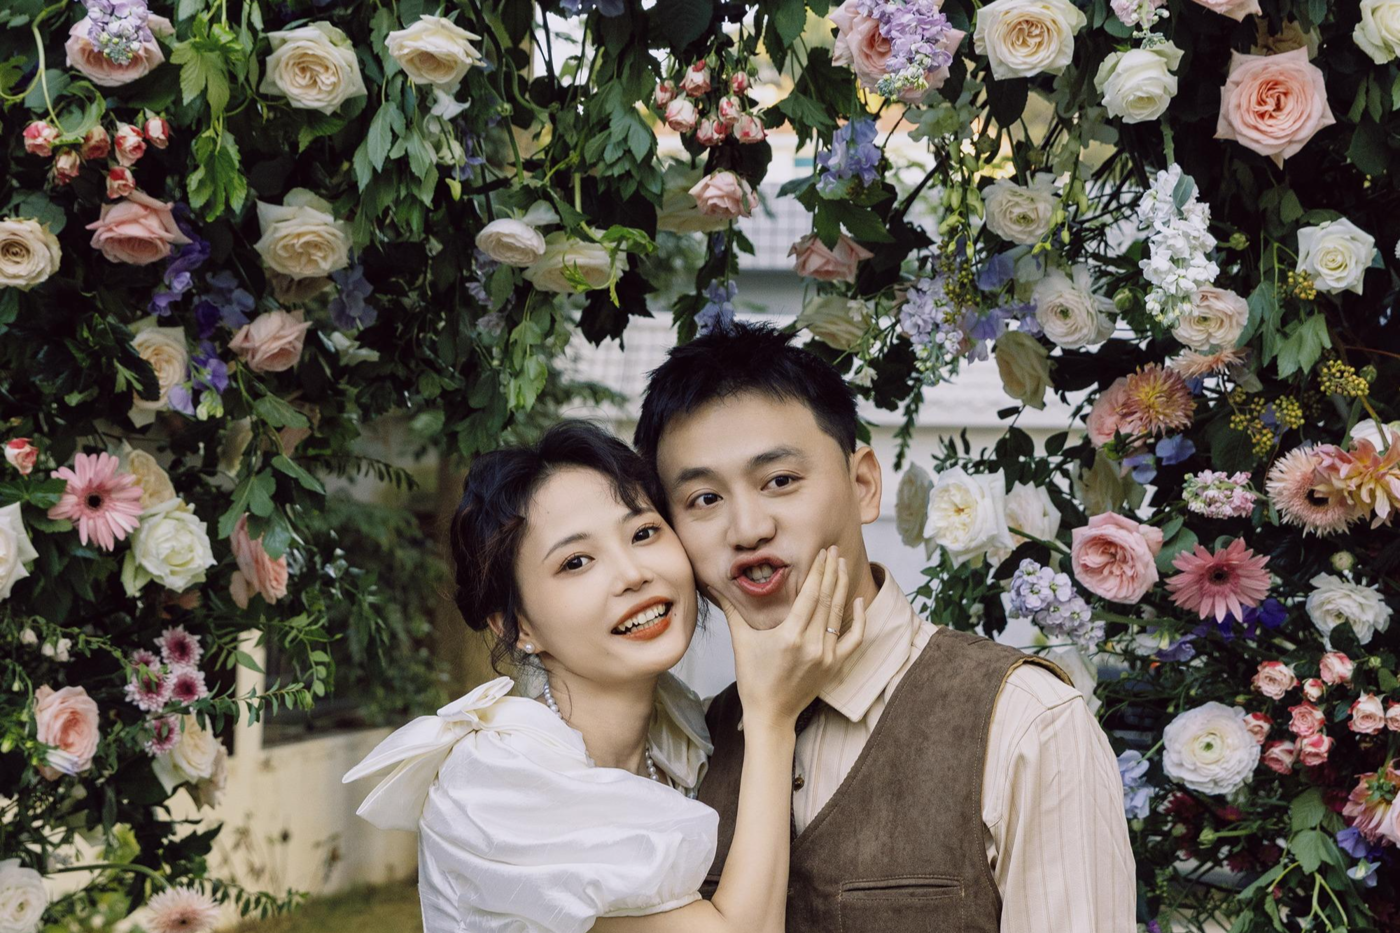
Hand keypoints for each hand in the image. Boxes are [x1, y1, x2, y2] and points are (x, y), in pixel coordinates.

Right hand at [708, 546, 866, 728]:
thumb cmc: (753, 678)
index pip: (810, 594)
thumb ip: (731, 610)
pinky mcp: (834, 665)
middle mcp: (811, 644)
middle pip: (827, 599)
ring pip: (838, 614)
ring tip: (842, 566)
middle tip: (834, 551)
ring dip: (842, 587)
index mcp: (789, 635)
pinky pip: (853, 639)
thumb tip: (712, 584)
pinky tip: (857, 602)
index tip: (823, 552)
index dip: (818, 570)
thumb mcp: (741, 641)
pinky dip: (858, 620)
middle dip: (831, 572)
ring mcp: (825, 655)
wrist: (770, 714)